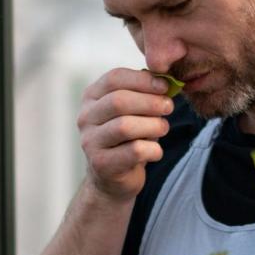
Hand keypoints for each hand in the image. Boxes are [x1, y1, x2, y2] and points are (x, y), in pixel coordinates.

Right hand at [77, 67, 175, 201]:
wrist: (113, 177)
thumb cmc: (128, 137)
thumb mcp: (133, 110)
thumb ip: (144, 93)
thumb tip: (167, 82)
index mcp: (91, 97)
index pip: (114, 78)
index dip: (143, 80)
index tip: (165, 86)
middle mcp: (85, 117)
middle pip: (119, 101)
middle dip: (150, 102)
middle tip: (169, 107)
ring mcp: (90, 142)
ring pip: (125, 126)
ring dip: (153, 125)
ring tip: (163, 128)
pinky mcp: (101, 164)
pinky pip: (134, 151)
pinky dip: (153, 150)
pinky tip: (155, 151)